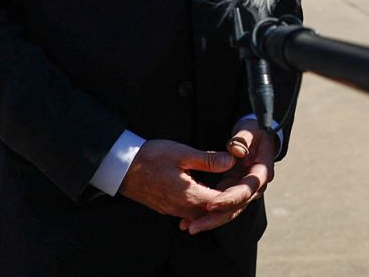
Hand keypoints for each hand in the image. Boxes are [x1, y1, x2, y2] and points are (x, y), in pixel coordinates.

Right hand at [117, 138, 240, 221]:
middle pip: (213, 214)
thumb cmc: (151, 157)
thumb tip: (232, 160)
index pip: (221, 203)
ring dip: (215, 207)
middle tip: (242, 191)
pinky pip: (189, 214)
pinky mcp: (167, 208)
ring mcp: (173, 210)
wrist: (121, 167)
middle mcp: (183, 208)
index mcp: (190, 195)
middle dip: (229, 205)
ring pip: (201, 215)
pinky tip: (207, 196)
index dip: (237, 196)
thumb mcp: (182, 153)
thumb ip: (208, 160)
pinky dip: (202, 207)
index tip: (248, 185)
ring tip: (229, 192)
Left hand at [181, 121, 277, 234]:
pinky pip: (222, 205)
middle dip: (215, 218)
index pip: (246, 190)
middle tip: (194, 227)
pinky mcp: (233, 190)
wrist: (257, 136)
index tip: (211, 204)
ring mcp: (244, 190)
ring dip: (209, 220)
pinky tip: (191, 220)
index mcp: (262, 172)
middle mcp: (255, 186)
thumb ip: (242, 140)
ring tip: (188, 227)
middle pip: (236, 207)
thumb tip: (235, 152)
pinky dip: (208, 213)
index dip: (229, 199)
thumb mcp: (249, 131)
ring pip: (228, 211)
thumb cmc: (253, 132)